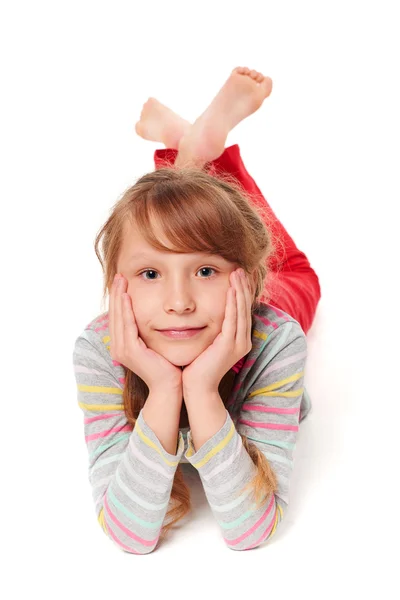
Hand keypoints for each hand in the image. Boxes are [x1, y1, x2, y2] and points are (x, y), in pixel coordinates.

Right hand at [109, 274, 182, 391]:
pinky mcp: (130, 352)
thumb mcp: (154, 342)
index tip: (122, 280)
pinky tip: (127, 297)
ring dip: (119, 297)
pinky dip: (126, 310)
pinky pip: (127, 326)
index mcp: (122, 344)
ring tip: (121, 281)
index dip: (118, 297)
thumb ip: (149, 330)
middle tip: (119, 275)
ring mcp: (122, 350)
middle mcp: (118, 347)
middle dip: (116, 293)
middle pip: (115, 314)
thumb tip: (155, 314)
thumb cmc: (167, 365)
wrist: (170, 386)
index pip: (118, 316)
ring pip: (118, 317)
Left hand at [182, 268, 252, 392]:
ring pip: (241, 310)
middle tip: (239, 268)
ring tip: (237, 272)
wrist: (196, 387)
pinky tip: (231, 289)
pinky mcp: (229, 345)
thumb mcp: (207, 343)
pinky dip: (232, 303)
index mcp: (238, 340)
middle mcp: (242, 341)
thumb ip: (211, 329)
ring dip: (239, 290)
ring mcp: (238, 343)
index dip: (241, 292)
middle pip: (245, 307)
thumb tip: (203, 314)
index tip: (237, 276)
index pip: (241, 310)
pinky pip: (233, 319)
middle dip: (243, 286)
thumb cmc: (197, 366)